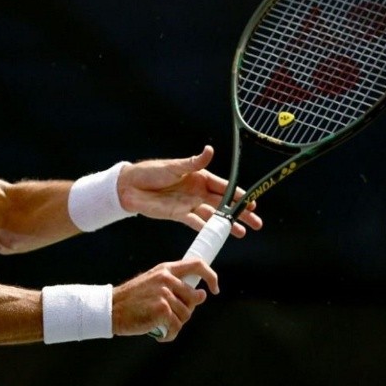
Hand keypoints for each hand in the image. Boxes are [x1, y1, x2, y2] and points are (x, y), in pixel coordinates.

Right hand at [112, 258, 218, 341]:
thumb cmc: (132, 299)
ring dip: (174, 325)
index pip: (197, 265)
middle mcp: (167, 279)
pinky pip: (176, 328)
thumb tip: (202, 295)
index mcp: (166, 269)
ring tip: (158, 323)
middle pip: (194, 299)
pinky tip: (157, 332)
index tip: (214, 288)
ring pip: (185, 315)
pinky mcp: (162, 310)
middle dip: (185, 312)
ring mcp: (164, 294)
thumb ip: (177, 287)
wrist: (111, 308)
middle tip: (167, 316)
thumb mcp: (154, 284)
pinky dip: (168, 335)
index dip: (211, 276)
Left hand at [117, 145, 262, 237]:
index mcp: (199, 177)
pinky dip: (207, 229)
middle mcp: (197, 191)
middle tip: (256, 223)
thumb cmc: (151, 172)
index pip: (224, 187)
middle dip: (240, 213)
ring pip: (213, 216)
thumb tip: (210, 150)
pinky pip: (196, 223)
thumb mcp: (174, 167)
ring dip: (227, 224)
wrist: (130, 187)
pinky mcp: (178, 215)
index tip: (252, 202)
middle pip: (223, 204)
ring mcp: (189, 204)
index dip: (238, 195)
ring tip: (243, 233)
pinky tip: (219, 235)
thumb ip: (194, 163)